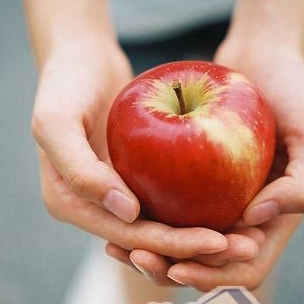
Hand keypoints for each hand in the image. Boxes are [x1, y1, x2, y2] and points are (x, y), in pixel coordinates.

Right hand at [32, 38, 231, 261]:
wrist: (81, 56)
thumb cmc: (64, 84)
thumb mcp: (56, 121)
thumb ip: (79, 170)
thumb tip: (126, 213)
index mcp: (70, 203)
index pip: (127, 236)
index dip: (171, 244)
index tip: (216, 241)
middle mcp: (94, 204)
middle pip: (150, 237)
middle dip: (196, 247)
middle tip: (245, 246)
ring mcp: (116, 189)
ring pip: (163, 222)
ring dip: (203, 232)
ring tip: (247, 236)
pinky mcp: (134, 173)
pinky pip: (168, 194)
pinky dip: (197, 204)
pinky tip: (232, 203)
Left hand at [106, 41, 303, 289]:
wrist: (262, 56)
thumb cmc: (294, 92)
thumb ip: (301, 184)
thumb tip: (256, 221)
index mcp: (271, 217)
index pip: (243, 265)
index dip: (213, 276)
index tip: (177, 268)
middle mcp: (242, 213)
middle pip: (205, 260)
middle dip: (172, 268)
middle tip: (135, 257)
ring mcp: (217, 195)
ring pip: (180, 238)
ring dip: (152, 249)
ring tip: (116, 247)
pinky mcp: (194, 174)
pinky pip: (167, 201)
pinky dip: (145, 213)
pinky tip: (118, 209)